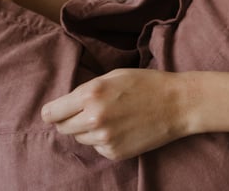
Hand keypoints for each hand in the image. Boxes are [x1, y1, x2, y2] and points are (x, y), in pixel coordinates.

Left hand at [41, 69, 184, 160]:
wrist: (176, 104)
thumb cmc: (146, 84)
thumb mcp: (114, 76)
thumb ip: (87, 90)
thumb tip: (64, 106)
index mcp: (91, 94)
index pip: (52, 113)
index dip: (53, 112)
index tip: (56, 112)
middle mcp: (94, 118)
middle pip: (62, 128)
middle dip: (70, 119)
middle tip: (87, 111)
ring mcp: (104, 138)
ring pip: (79, 138)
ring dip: (87, 129)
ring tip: (110, 116)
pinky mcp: (114, 153)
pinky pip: (97, 146)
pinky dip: (103, 139)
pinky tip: (121, 127)